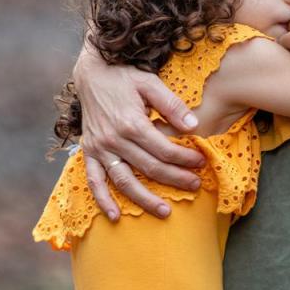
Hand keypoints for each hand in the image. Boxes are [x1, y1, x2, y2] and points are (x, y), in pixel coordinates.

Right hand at [73, 43, 205, 219]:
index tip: (200, 162)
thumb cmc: (124, 76)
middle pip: (149, 168)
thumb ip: (172, 105)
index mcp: (131, 123)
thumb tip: (194, 127)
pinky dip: (103, 200)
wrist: (91, 73)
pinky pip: (94, 181)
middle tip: (195, 186)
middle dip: (175, 179)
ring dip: (144, 199)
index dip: (184, 158)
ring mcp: (100, 149)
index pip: (164, 149)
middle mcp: (114, 140)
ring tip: (165, 212)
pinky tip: (115, 216)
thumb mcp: (150, 83)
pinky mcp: (89, 152)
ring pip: (124, 181)